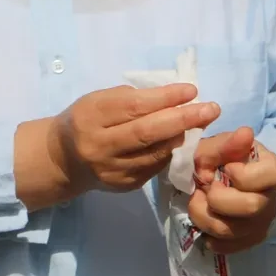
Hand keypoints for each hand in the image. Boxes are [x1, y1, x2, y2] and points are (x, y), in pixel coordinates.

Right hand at [17, 83, 219, 207]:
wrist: (64, 160)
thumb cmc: (86, 120)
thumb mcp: (99, 100)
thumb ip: (131, 99)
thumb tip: (174, 97)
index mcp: (90, 116)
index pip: (133, 106)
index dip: (165, 98)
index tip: (192, 90)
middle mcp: (99, 146)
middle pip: (147, 132)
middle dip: (183, 119)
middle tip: (211, 109)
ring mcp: (112, 170)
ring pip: (155, 153)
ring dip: (182, 137)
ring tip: (201, 123)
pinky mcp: (124, 185)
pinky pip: (154, 167)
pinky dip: (171, 152)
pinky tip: (182, 141)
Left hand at [188, 127, 275, 254]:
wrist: (220, 180)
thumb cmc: (221, 159)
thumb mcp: (216, 146)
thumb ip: (225, 143)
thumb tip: (245, 133)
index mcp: (271, 171)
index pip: (267, 176)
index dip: (240, 173)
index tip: (225, 167)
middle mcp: (270, 200)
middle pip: (251, 207)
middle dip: (218, 198)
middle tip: (204, 187)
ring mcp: (260, 224)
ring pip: (232, 230)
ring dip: (204, 216)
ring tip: (197, 201)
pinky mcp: (247, 241)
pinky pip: (225, 247)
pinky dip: (207, 235)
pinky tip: (204, 220)